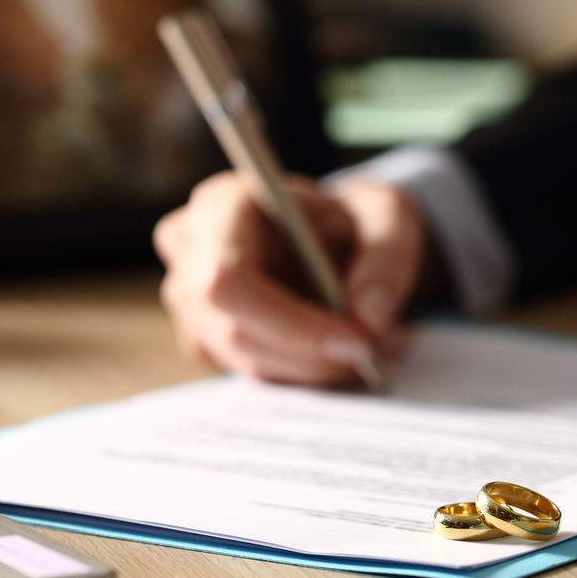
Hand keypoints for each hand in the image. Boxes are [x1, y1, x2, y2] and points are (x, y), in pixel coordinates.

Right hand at [154, 171, 424, 385]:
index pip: (229, 281)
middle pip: (236, 331)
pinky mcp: (204, 337)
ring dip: (319, 369)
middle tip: (378, 353)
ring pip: (249, 360)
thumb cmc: (351, 219)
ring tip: (379, 349)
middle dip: (314, 354)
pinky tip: (345, 352)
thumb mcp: (387, 217)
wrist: (334, 238)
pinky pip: (255, 373)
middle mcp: (191, 249)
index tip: (357, 341)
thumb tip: (370, 317)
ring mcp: (189, 298)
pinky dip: (308, 374)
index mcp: (222, 203)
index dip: (290, 322)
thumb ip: (388, 257)